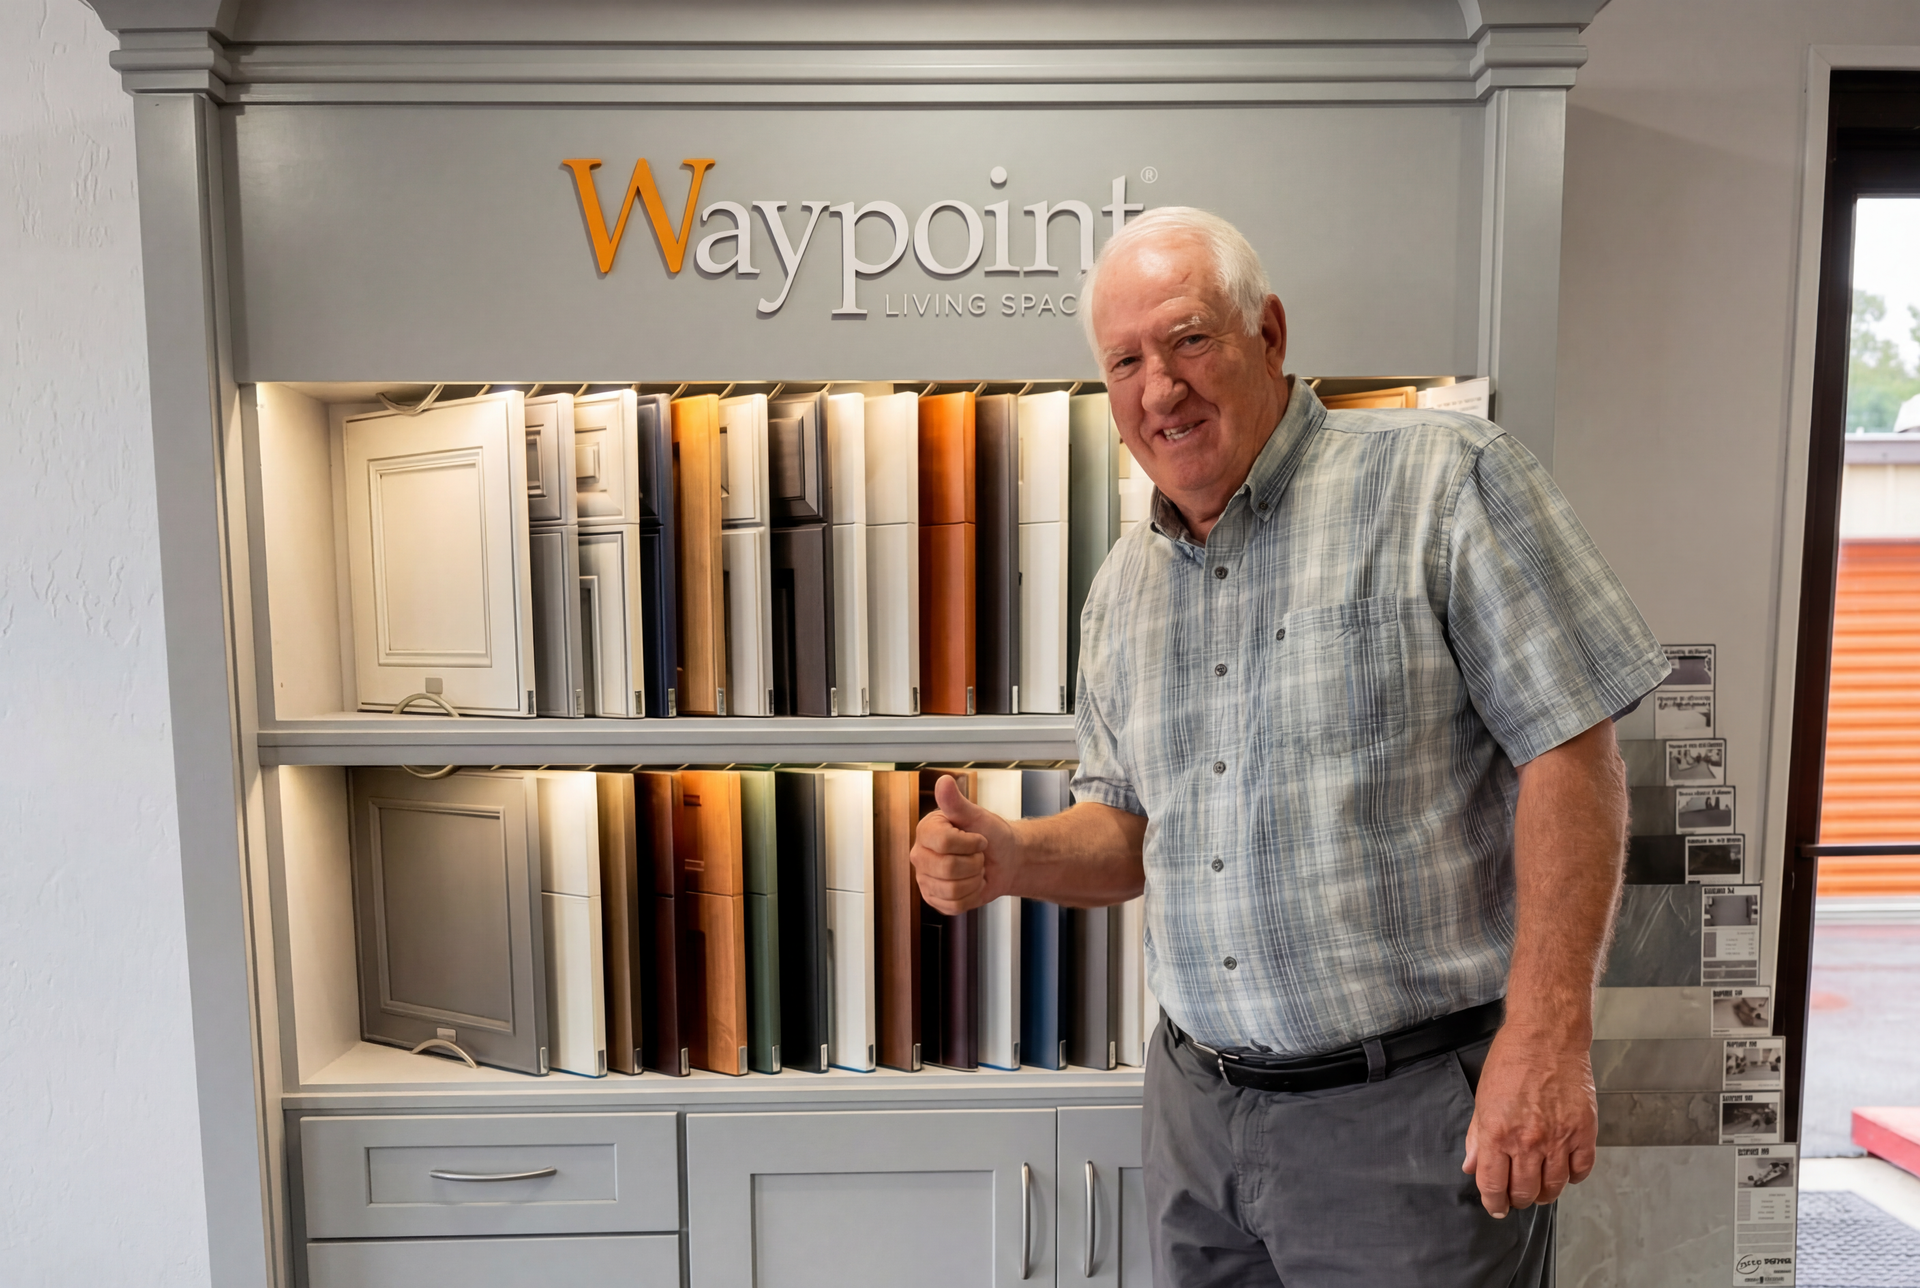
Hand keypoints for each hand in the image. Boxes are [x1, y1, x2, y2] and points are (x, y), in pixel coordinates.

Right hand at [910, 774, 1018, 913]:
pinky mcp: (934, 899)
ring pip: (952, 889)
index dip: (970, 843)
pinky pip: (954, 905)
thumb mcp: (977, 816)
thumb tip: (944, 781)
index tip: (978, 839)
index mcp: (926, 831)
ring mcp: (925, 879)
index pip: (944, 843)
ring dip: (973, 880)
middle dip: (973, 863)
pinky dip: (971, 896)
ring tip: (974, 869)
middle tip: (976, 856)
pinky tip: (970, 883)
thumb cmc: (992, 835)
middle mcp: (920, 855)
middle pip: (947, 868)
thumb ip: (957, 802)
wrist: (1005, 860)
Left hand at [1459, 1026, 1596, 1217]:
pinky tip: (1563, 1170)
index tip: (1496, 1207)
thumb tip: (1471, 1166)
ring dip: (1544, 1193)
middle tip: (1517, 1196)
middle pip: (1524, 1192)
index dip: (1494, 1203)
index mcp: (1497, 1133)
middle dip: (1518, 1199)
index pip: (1493, 1185)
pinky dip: (1572, 1176)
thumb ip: (1476, 1137)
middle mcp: (1528, 1141)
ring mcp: (1559, 1139)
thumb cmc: (1511, 1061)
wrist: (1546, 1037)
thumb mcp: (1482, 1098)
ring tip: (1539, 1188)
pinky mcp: (1584, 1132)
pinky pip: (1580, 1170)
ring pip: (1553, 1187)